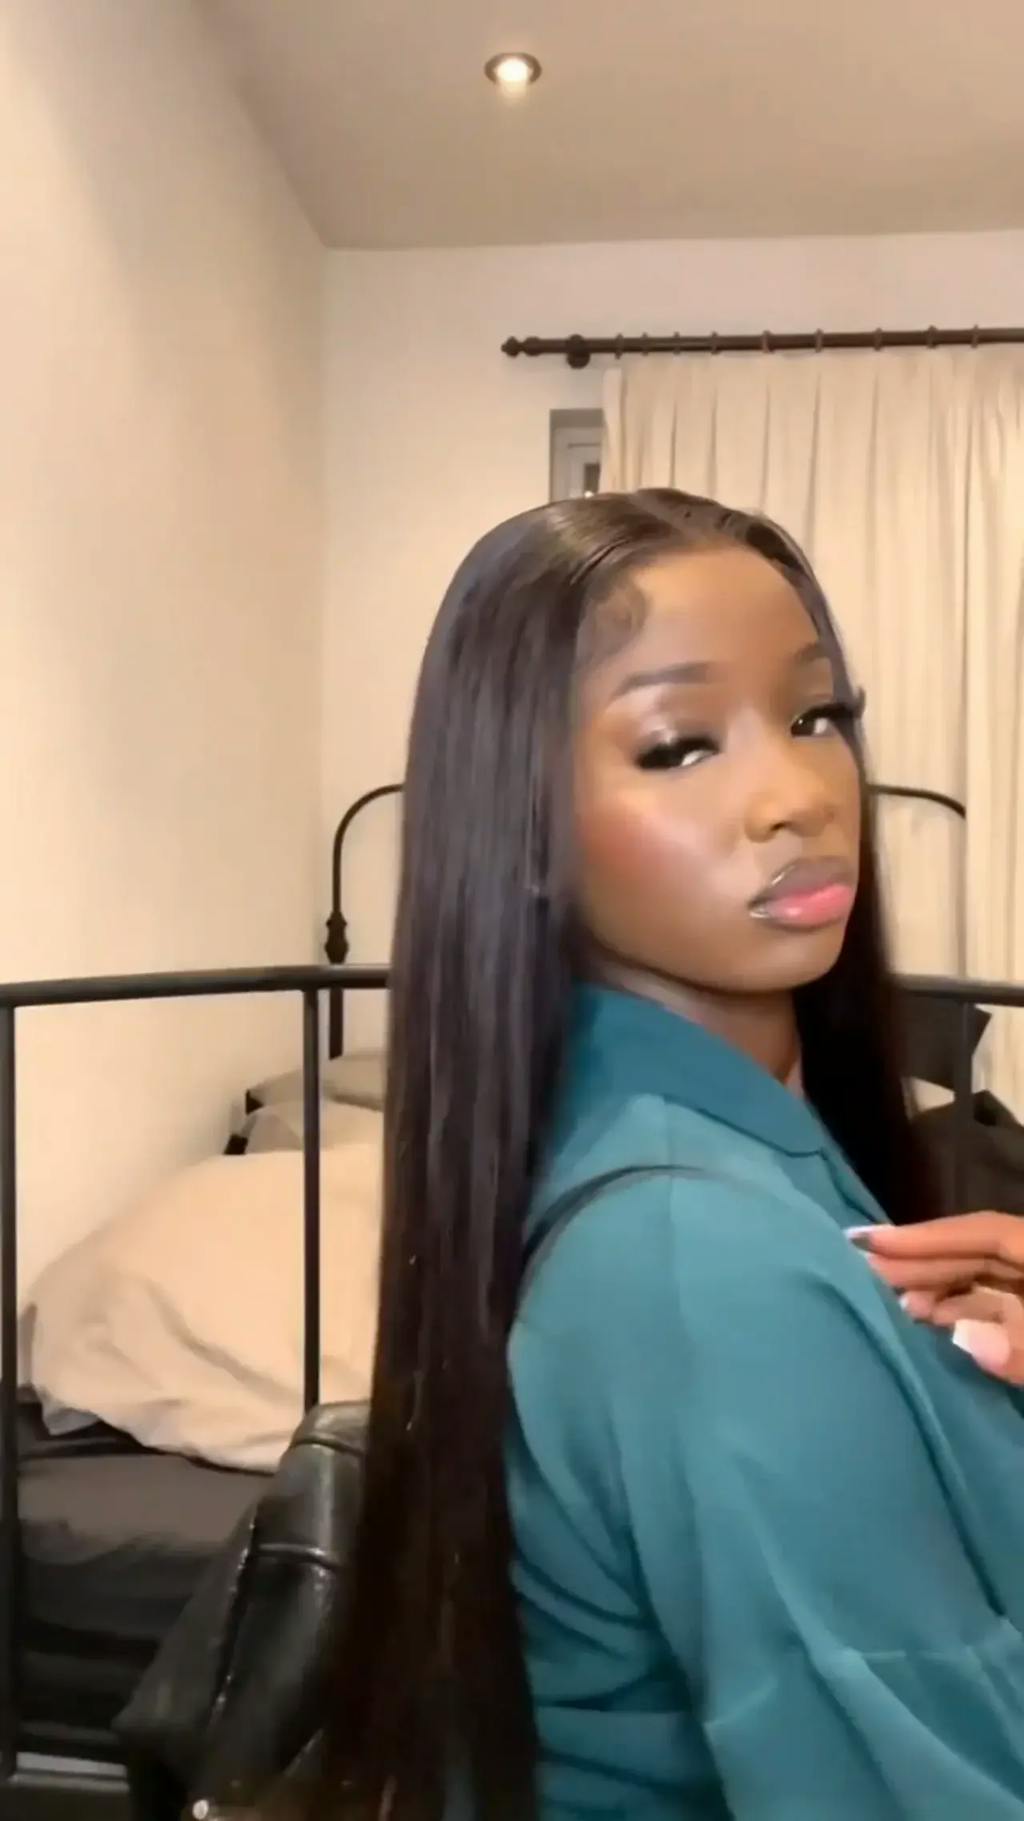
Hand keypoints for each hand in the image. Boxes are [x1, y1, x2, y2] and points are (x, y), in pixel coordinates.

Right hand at [851, 1214, 1023, 1384]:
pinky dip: (962, 1311)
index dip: (929, 1237)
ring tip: (888, 1303)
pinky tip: (926, 1322)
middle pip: (979, 1252)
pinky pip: (1000, 1304)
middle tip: (862, 1271)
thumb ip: (1021, 1348)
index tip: (869, 1242)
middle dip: (922, 1263)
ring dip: (936, 1290)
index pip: (987, 1233)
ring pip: (986, 1279)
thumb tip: (963, 1337)